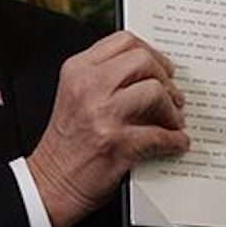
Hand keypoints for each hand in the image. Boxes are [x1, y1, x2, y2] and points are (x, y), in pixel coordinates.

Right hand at [27, 31, 189, 226]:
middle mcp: (88, 87)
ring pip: (155, 91)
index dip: (151, 52)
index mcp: (78, 71)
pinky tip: (175, 143)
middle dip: (165, 78)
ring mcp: (103, 115)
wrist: (50, 184)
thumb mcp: (75, 95)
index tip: (161, 67)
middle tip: (172, 94)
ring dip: (172, 109)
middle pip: (143, 60)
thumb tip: (152, 72)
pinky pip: (161, 134)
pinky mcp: (118, 144)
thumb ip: (105, 77)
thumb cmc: (66, 144)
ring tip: (174, 120)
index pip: (124, 41)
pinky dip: (175, 140)